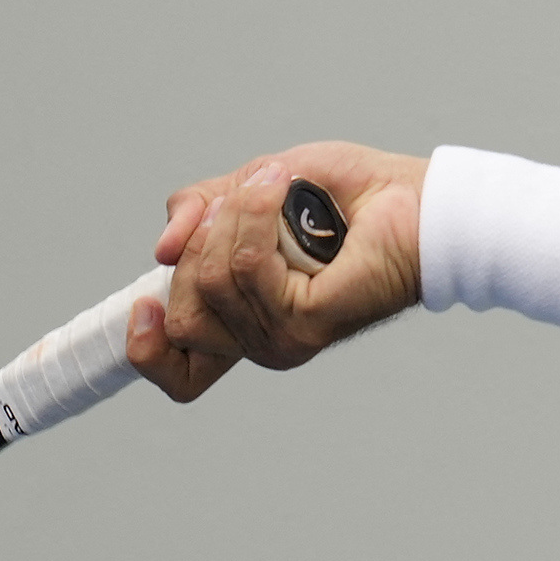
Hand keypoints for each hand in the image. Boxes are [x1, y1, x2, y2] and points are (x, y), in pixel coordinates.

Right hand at [123, 141, 427, 401]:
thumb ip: (197, 213)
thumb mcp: (249, 188)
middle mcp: (260, 340)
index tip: (145, 306)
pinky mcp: (306, 323)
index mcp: (243, 319)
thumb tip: (160, 251)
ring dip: (233, 216)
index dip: (144, 348)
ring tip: (274, 186)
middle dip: (198, 245)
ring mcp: (283, 338)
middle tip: (243, 199)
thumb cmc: (347, 195)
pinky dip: (255, 217)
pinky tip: (283, 191)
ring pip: (210, 282)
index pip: (178, 374)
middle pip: (181, 316)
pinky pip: (246, 269)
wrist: (414, 198)